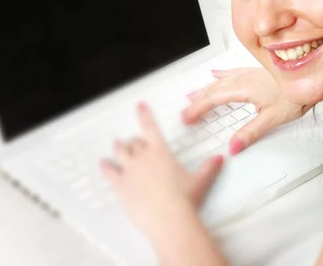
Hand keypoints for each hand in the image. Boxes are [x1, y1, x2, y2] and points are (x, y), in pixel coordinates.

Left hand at [100, 103, 223, 239]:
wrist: (168, 217)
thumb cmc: (183, 199)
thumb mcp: (200, 181)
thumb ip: (209, 167)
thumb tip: (219, 159)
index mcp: (161, 152)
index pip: (150, 127)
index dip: (144, 114)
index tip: (140, 106)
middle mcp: (143, 157)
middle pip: (134, 142)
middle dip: (134, 140)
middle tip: (134, 140)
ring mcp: (130, 170)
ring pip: (120, 152)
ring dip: (118, 147)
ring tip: (117, 144)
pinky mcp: (120, 185)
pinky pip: (109, 172)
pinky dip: (105, 166)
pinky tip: (103, 163)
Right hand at [181, 68, 310, 154]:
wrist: (310, 82)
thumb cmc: (295, 98)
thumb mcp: (272, 119)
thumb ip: (250, 133)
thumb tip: (232, 147)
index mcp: (244, 89)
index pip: (213, 99)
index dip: (198, 108)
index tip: (187, 117)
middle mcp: (244, 79)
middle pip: (214, 89)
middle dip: (197, 100)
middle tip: (185, 111)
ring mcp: (249, 74)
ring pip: (220, 81)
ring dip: (205, 88)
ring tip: (192, 94)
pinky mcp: (255, 72)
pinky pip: (232, 72)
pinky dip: (220, 74)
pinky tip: (215, 73)